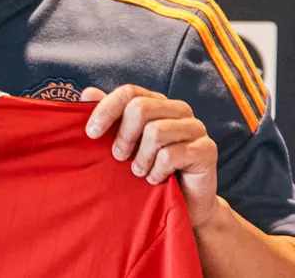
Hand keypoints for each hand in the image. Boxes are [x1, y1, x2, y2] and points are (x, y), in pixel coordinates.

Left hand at [83, 85, 218, 226]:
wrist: (182, 203)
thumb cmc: (148, 168)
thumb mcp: (123, 143)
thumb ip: (109, 117)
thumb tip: (88, 93)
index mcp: (157, 102)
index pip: (129, 92)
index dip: (106, 109)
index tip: (91, 133)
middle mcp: (178, 109)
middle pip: (140, 109)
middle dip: (123, 136)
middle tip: (118, 157)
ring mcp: (195, 128)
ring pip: (156, 132)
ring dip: (140, 158)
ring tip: (138, 171)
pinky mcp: (207, 150)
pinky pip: (171, 155)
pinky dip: (156, 171)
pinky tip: (155, 179)